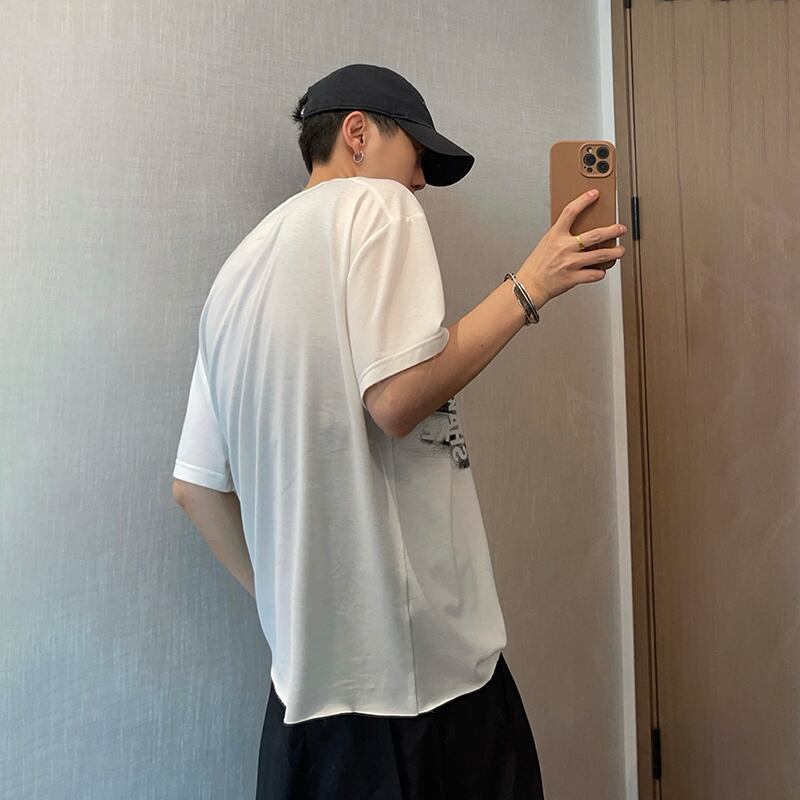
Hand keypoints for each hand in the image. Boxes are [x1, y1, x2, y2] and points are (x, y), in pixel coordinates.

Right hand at [516, 190, 625, 306]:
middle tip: (620, 229)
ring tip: (620, 250)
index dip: (584, 200)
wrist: (529, 285)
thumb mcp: (546, 243)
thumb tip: (582, 231)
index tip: (594, 194)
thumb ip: (562, 236)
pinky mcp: (573, 278)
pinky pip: (595, 274)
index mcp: (555, 236)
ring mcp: (570, 263)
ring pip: (600, 255)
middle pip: (595, 235)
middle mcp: (564, 248)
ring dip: (615, 252)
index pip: (570, 212)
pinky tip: (601, 270)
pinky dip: (600, 272)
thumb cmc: (537, 265)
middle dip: (612, 230)